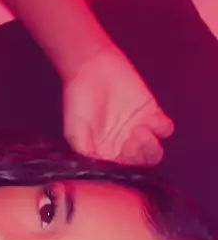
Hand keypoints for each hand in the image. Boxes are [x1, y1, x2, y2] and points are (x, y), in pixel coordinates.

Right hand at [62, 46, 173, 164]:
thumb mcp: (74, 132)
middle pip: (141, 162)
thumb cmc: (79, 100)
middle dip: (140, 156)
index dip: (125, 167)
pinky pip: (164, 129)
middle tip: (132, 140)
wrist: (91, 68)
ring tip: (140, 131)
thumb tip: (96, 171)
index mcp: (107, 153)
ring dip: (151, 146)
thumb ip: (86, 153)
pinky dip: (161, 129)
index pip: (122, 170)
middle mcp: (124, 145)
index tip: (121, 154)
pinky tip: (150, 121)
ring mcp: (139, 130)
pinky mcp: (151, 113)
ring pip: (155, 150)